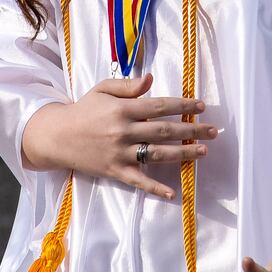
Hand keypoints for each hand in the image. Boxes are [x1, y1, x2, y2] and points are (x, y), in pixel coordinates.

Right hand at [20, 72, 218, 199]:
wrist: (57, 136)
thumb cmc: (83, 110)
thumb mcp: (102, 90)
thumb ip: (127, 86)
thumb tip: (151, 79)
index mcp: (122, 109)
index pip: (159, 106)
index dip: (183, 105)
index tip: (202, 106)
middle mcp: (123, 130)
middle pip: (164, 130)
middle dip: (192, 130)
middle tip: (214, 131)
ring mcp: (120, 153)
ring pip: (157, 153)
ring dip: (183, 153)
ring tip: (203, 152)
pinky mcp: (115, 171)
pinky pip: (138, 181)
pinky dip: (155, 188)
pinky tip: (173, 192)